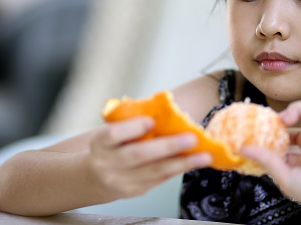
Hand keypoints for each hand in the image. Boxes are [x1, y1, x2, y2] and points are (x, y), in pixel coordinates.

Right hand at [88, 117, 211, 200]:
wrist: (97, 175)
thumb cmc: (112, 143)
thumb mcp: (113, 130)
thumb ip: (132, 121)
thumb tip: (167, 109)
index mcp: (100, 142)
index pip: (113, 134)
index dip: (132, 127)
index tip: (151, 120)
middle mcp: (107, 163)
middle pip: (138, 154)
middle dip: (167, 146)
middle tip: (192, 138)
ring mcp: (121, 180)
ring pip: (154, 171)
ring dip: (182, 163)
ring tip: (204, 156)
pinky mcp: (134, 191)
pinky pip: (160, 179)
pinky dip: (178, 169)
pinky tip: (194, 161)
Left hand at [242, 100, 300, 216]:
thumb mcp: (285, 178)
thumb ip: (265, 160)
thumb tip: (244, 149)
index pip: (281, 149)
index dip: (267, 144)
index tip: (251, 141)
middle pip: (289, 131)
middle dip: (273, 127)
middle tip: (257, 126)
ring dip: (285, 115)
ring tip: (274, 122)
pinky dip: (297, 107)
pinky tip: (286, 118)